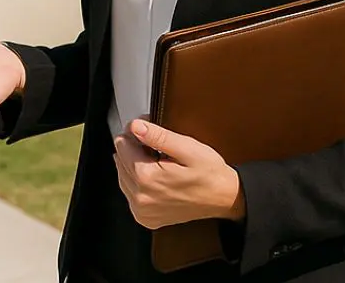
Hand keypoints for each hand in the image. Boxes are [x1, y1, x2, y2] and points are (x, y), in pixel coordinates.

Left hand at [113, 119, 245, 229]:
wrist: (225, 198)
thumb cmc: (209, 173)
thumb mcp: (187, 148)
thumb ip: (158, 136)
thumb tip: (136, 126)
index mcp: (148, 178)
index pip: (122, 144)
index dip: (135, 132)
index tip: (148, 129)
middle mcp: (141, 197)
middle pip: (119, 159)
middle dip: (134, 147)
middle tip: (156, 145)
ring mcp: (142, 210)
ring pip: (122, 174)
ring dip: (134, 164)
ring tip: (157, 161)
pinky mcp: (146, 218)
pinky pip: (129, 192)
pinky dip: (137, 182)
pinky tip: (154, 177)